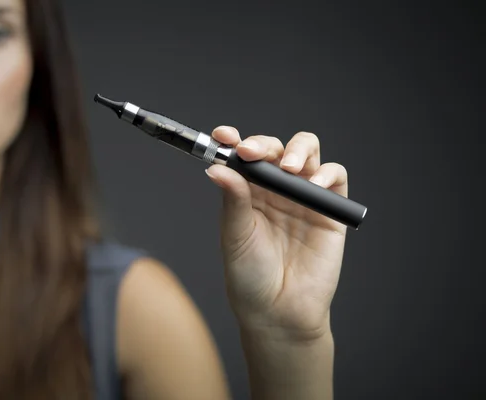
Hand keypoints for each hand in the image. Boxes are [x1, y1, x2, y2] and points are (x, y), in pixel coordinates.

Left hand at [205, 127, 348, 342]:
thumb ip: (234, 200)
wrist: (279, 311)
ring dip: (298, 150)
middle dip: (264, 144)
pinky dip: (327, 173)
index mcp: (248, 193)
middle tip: (252, 153)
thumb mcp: (236, 236)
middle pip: (275, 148)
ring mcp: (302, 197)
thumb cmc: (250, 276)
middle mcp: (275, 190)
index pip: (243, 156)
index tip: (222, 136)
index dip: (234, 141)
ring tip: (289, 167)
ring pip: (307, 153)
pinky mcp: (329, 209)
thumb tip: (217, 168)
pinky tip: (314, 185)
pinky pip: (335, 177)